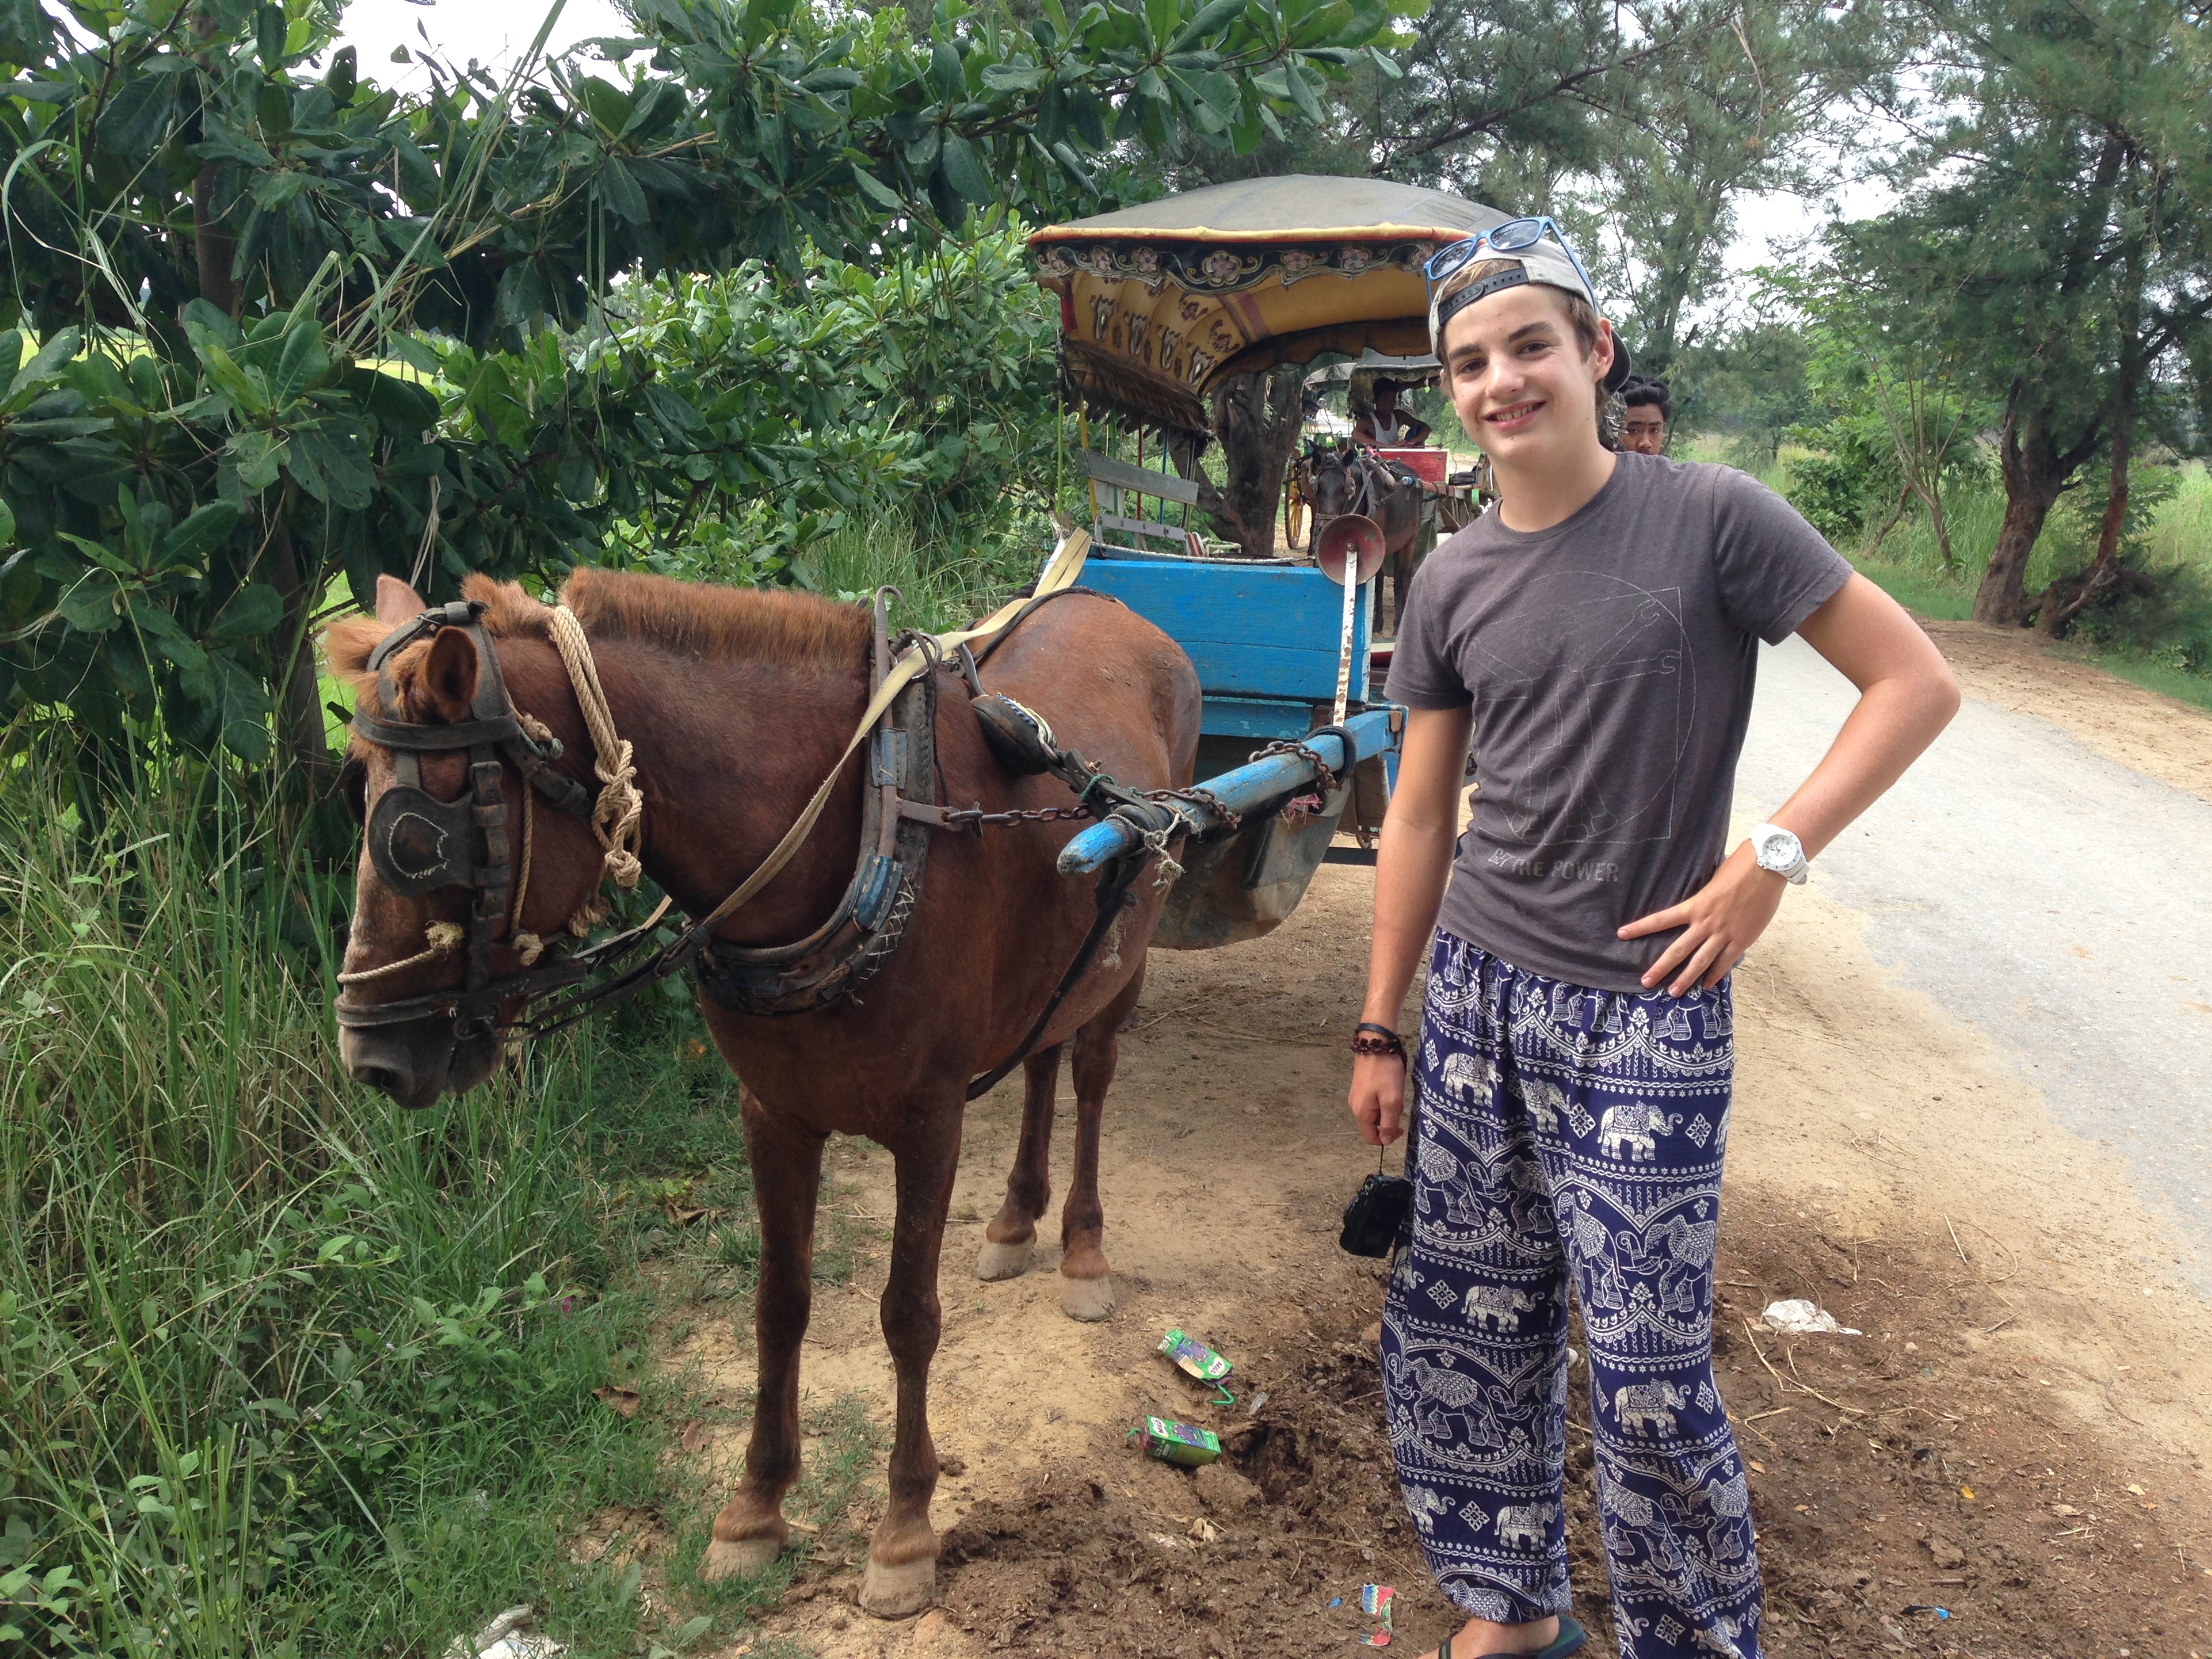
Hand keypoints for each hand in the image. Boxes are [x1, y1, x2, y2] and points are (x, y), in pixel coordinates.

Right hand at [1348, 1052, 1407, 1145]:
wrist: (1375, 1044)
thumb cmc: (1385, 1073)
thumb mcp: (1391, 1100)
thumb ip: (1389, 1123)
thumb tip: (1385, 1141)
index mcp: (1361, 1113)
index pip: (1371, 1138)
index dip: (1387, 1138)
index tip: (1400, 1126)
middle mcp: (1355, 1107)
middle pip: (1372, 1126)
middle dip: (1387, 1121)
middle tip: (1399, 1105)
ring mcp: (1356, 1097)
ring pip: (1373, 1114)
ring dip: (1386, 1110)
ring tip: (1394, 1095)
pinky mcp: (1360, 1088)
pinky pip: (1372, 1104)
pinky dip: (1382, 1101)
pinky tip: (1389, 1088)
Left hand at [1618, 841, 1786, 995]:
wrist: (1767, 868)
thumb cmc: (1739, 867)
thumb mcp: (1712, 879)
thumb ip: (1702, 896)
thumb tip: (1696, 902)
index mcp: (1694, 906)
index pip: (1660, 919)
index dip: (1639, 928)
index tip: (1621, 934)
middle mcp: (1705, 923)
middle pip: (1677, 951)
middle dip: (1660, 968)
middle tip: (1645, 983)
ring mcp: (1724, 934)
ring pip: (1700, 963)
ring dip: (1686, 980)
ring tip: (1674, 993)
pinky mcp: (1742, 940)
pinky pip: (1725, 963)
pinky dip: (1715, 975)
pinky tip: (1707, 985)